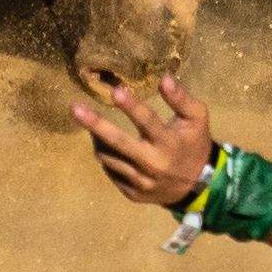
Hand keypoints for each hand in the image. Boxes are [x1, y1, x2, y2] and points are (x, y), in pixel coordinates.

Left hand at [72, 66, 216, 211]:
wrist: (197, 185)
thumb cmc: (194, 143)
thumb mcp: (196, 118)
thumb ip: (181, 99)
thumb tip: (163, 78)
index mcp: (169, 143)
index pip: (148, 122)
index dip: (132, 106)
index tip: (115, 90)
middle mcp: (153, 164)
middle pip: (118, 143)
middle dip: (95, 125)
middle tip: (74, 109)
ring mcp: (140, 181)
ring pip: (109, 157)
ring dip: (97, 138)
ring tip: (90, 122)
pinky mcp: (131, 193)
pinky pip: (111, 171)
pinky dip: (107, 156)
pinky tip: (107, 145)